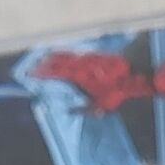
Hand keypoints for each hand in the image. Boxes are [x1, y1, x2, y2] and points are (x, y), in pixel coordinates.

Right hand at [29, 49, 144, 111]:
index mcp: (79, 76)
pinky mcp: (96, 55)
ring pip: (69, 55)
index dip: (44, 72)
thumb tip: (71, 111)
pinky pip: (79, 53)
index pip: (57, 72)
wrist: (131, 79)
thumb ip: (83, 108)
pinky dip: (70, 54)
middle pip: (61, 60)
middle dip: (47, 62)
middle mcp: (82, 63)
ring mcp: (89, 57)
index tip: (33, 72)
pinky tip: (67, 55)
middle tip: (36, 65)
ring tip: (47, 58)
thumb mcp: (98, 107)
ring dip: (57, 56)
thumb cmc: (115, 94)